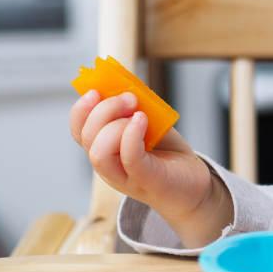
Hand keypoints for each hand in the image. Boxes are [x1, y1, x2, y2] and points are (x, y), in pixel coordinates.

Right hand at [69, 90, 213, 221]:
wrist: (193, 185)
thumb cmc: (169, 154)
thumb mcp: (151, 126)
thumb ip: (136, 110)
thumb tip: (126, 86)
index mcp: (105, 149)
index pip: (79, 131)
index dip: (81, 110)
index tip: (95, 91)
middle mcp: (109, 165)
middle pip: (86, 138)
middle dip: (103, 110)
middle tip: (129, 98)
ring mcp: (125, 176)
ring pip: (99, 152)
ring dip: (114, 124)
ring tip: (139, 113)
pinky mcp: (146, 180)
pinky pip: (130, 158)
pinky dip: (131, 135)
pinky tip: (142, 120)